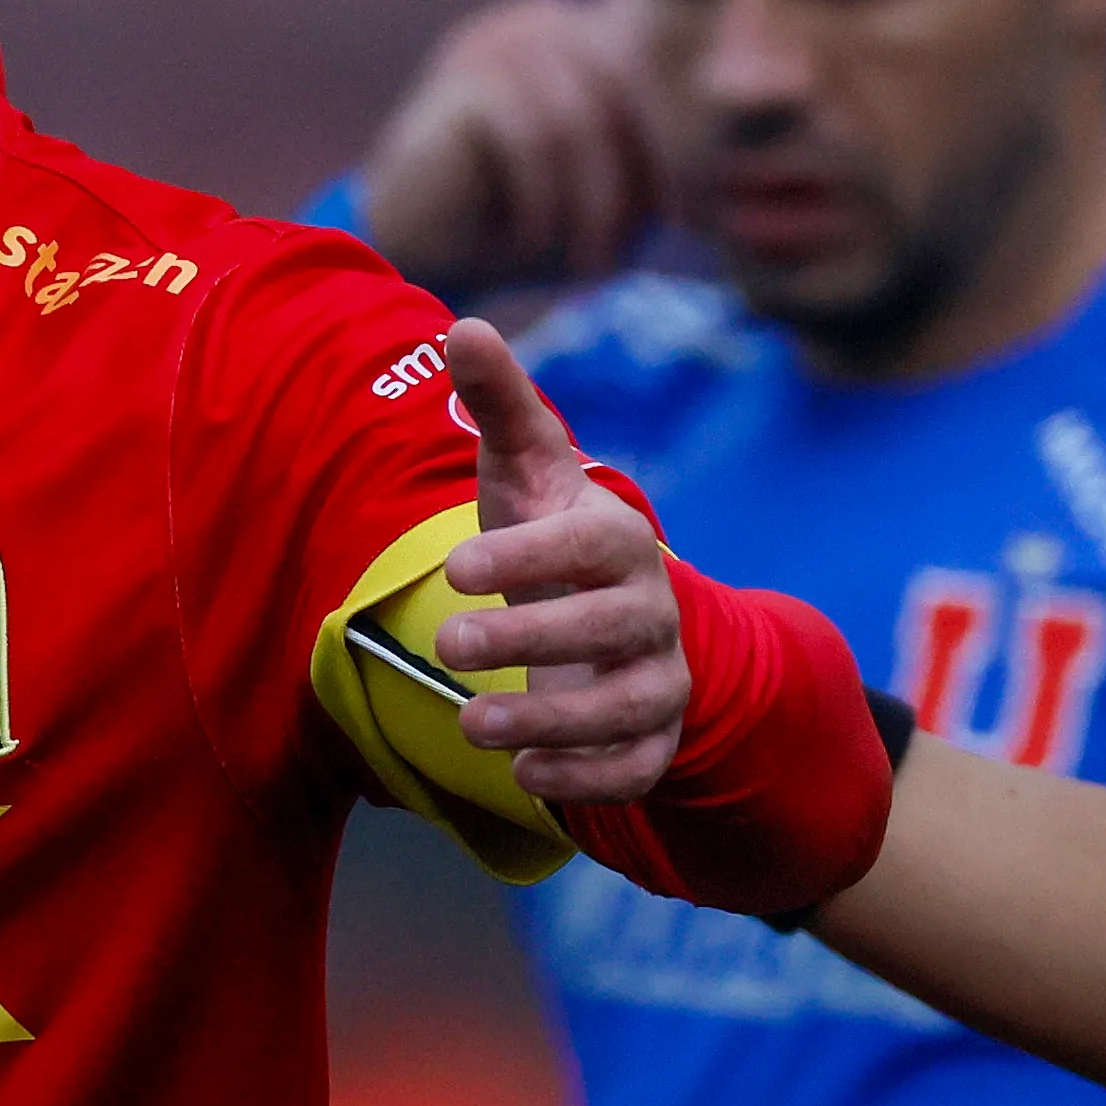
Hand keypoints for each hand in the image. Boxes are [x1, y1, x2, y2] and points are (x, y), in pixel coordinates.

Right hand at [353, 0, 672, 290]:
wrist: (411, 251)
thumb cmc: (516, 221)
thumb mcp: (606, 188)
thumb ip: (655, 156)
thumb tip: (731, 159)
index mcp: (584, 30)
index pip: (660, 83)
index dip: (671, 157)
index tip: (670, 225)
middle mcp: (543, 18)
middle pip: (630, 97)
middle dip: (636, 182)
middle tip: (620, 255)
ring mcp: (496, 39)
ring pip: (584, 123)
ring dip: (590, 205)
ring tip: (582, 264)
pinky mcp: (461, 78)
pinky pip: (534, 138)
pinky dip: (542, 204)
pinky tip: (529, 247)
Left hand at [433, 318, 686, 800]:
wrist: (612, 612)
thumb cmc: (550, 531)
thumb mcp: (524, 468)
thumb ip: (499, 402)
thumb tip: (464, 326)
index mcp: (618, 539)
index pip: (585, 545)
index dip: (526, 557)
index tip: (454, 569)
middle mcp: (650, 609)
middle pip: (608, 627)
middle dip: (531, 639)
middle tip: (447, 645)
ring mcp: (658, 678)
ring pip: (624, 708)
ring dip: (550, 720)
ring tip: (472, 727)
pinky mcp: (652, 740)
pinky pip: (634, 768)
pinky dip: (584, 779)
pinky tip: (525, 775)